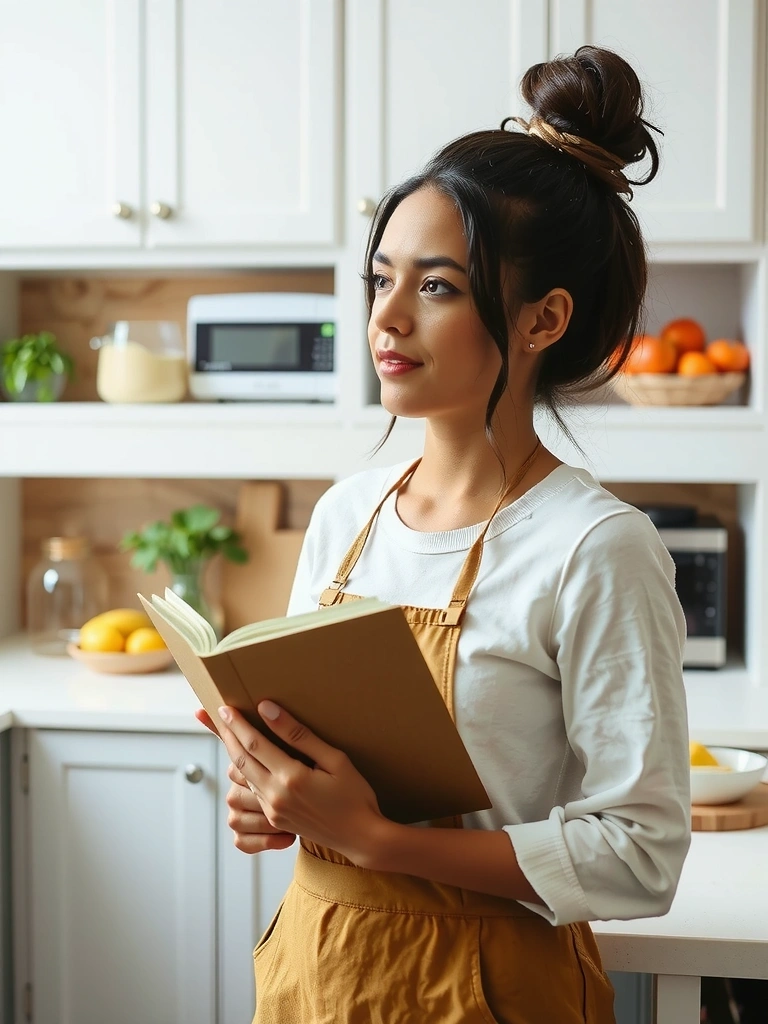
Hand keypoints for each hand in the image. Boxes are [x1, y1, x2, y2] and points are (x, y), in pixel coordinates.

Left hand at [214, 701, 386, 864]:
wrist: (360, 838)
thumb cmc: (354, 795)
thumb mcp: (334, 759)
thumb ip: (299, 735)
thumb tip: (268, 710)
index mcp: (291, 778)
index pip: (254, 744)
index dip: (237, 724)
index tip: (226, 707)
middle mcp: (276, 796)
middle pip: (240, 760)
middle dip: (227, 735)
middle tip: (217, 714)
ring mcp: (273, 810)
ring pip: (243, 776)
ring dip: (232, 753)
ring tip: (227, 733)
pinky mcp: (275, 819)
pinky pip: (252, 791)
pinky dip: (244, 772)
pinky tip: (245, 760)